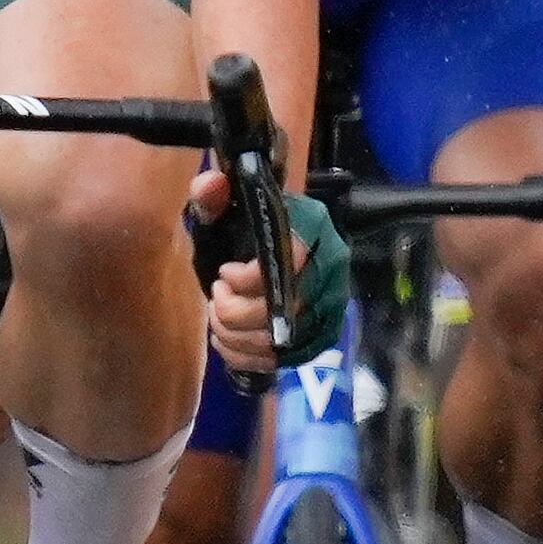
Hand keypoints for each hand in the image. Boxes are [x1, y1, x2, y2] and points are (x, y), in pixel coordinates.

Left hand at [190, 165, 349, 376]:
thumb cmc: (246, 227)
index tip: (224, 271)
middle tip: (216, 296)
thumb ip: (211, 194)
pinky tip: (226, 341)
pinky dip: (245, 357)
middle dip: (235, 311)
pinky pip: (284, 360)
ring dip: (235, 336)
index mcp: (312, 225)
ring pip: (283, 340)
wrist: (272, 249)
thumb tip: (210, 183)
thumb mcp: (226, 207)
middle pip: (286, 308)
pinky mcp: (322, 336)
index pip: (290, 259)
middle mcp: (332, 267)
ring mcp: (331, 306)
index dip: (249, 277)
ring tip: (217, 316)